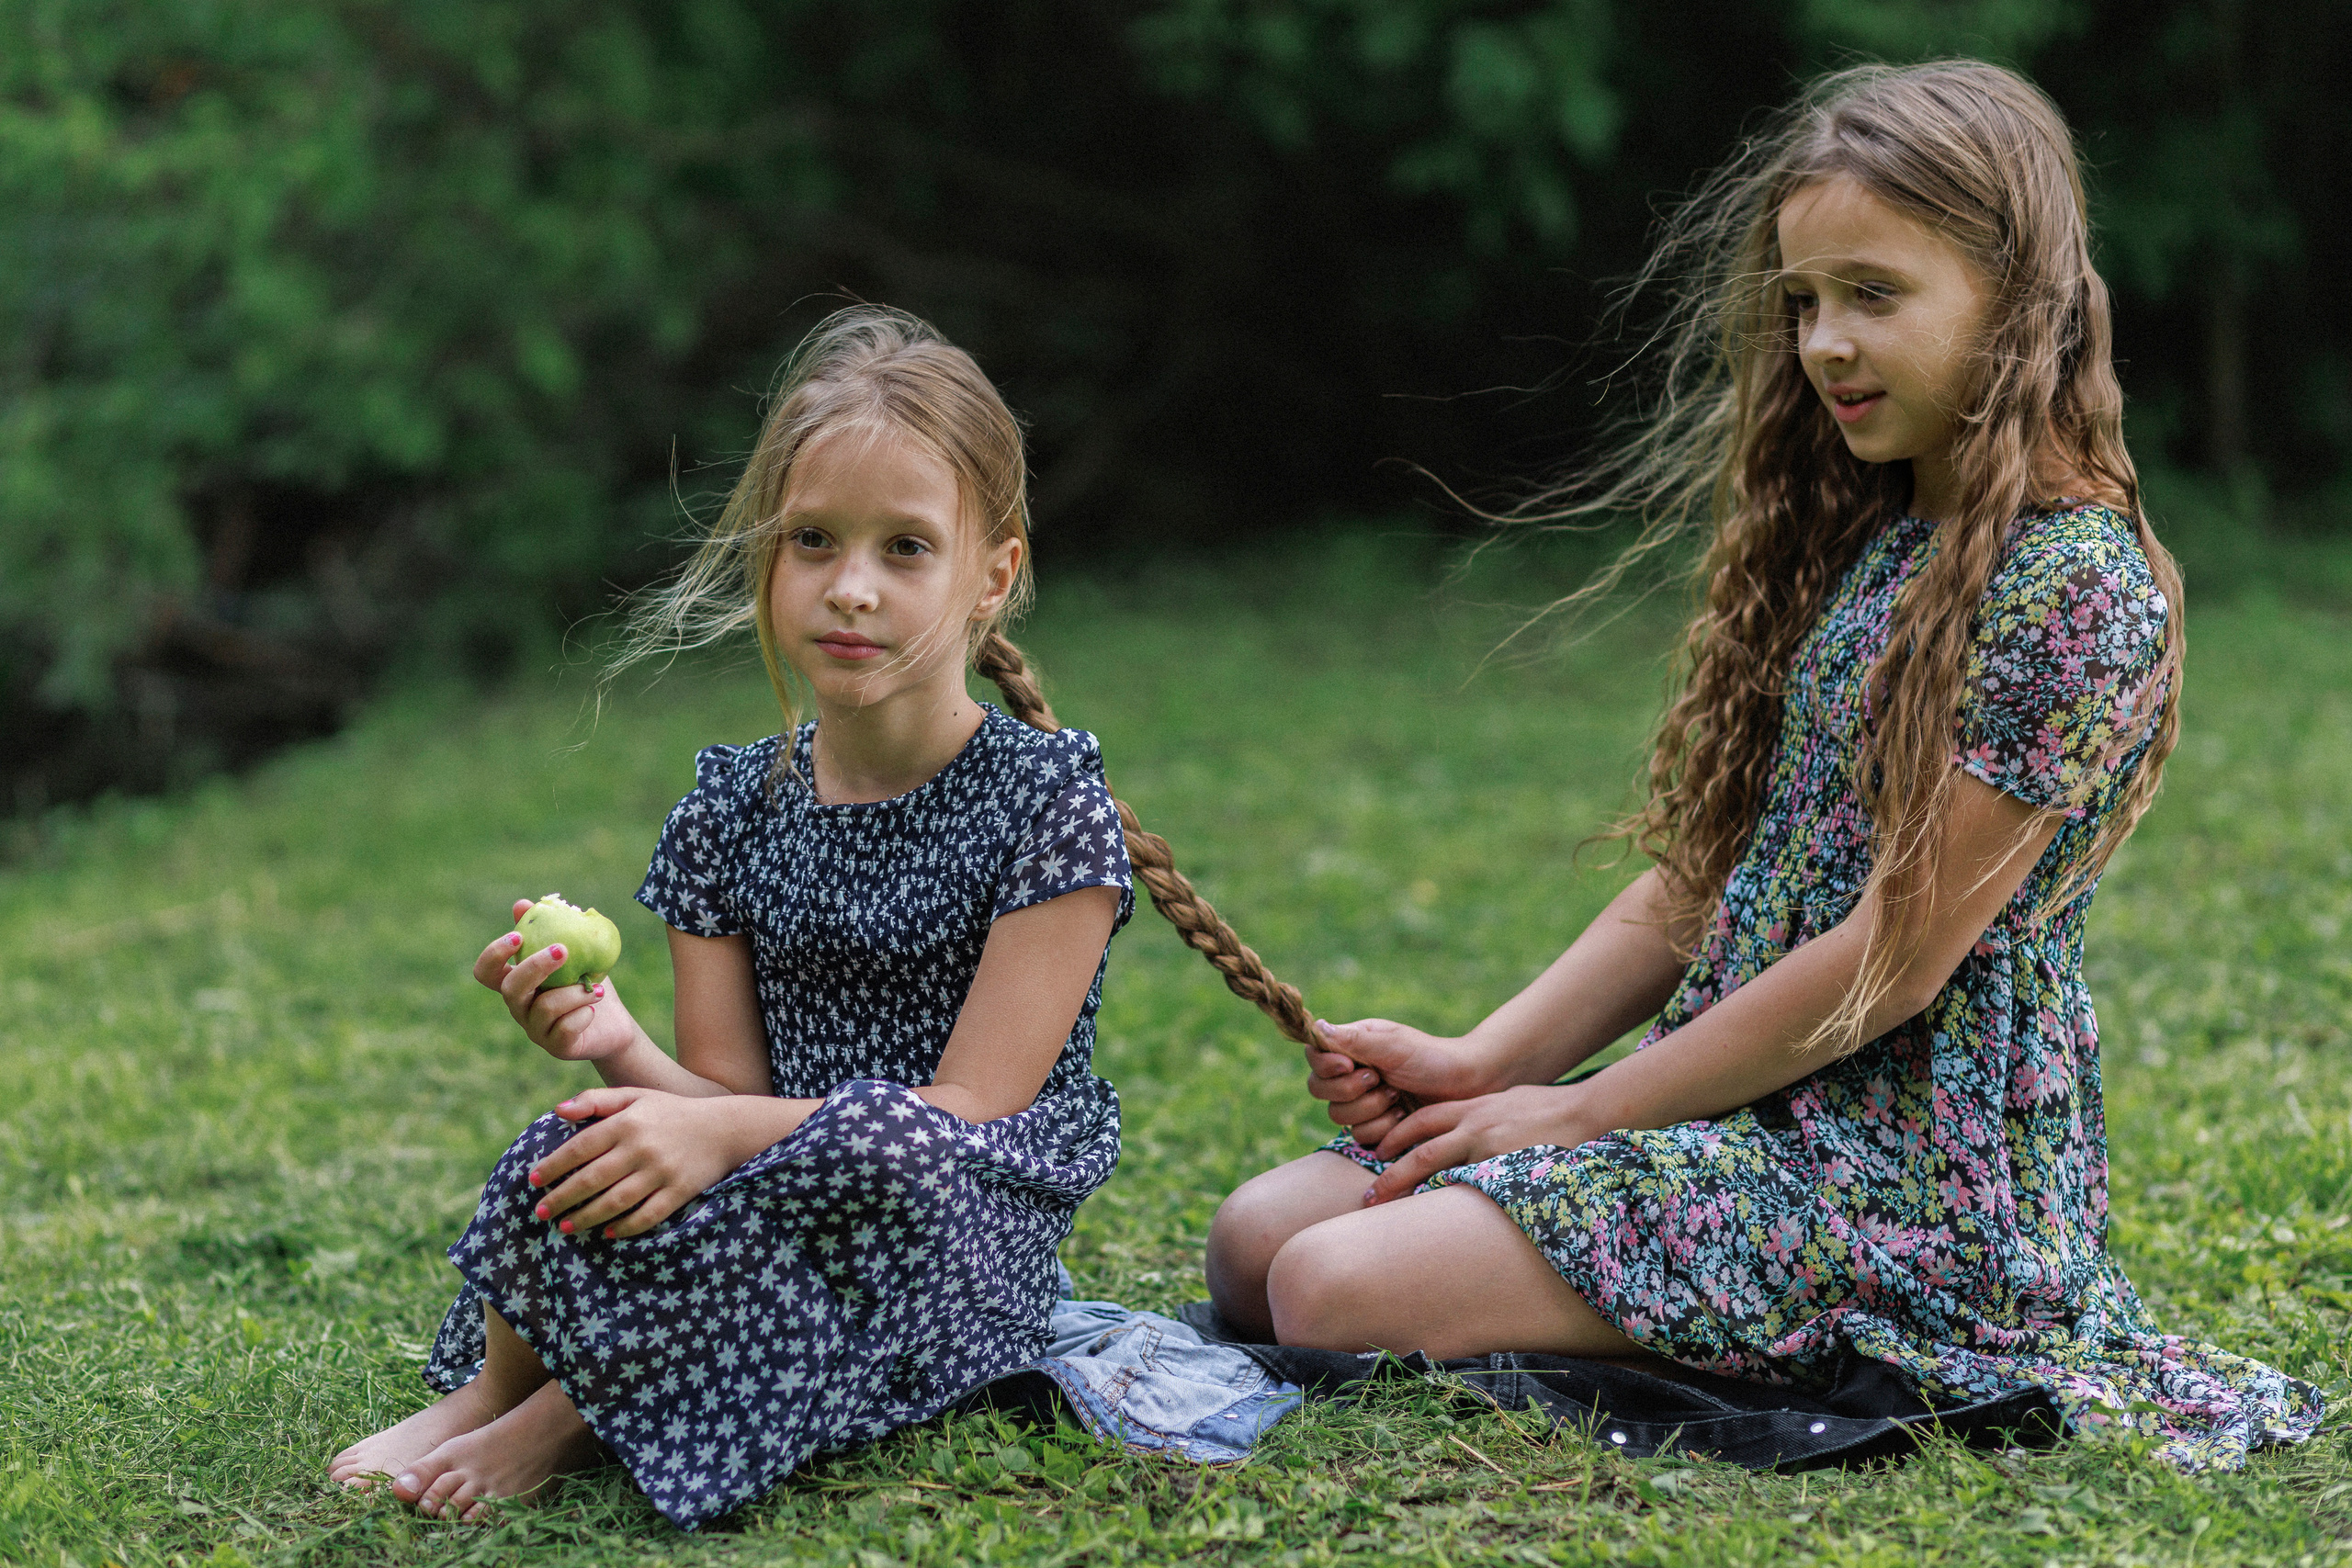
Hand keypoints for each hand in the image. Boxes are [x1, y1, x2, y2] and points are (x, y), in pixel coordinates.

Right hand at [473, 898, 634, 1062]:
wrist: (614, 1025)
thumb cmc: (587, 984)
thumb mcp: (573, 954)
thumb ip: (548, 931)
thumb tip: (522, 904)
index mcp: (518, 984)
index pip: (486, 972)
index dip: (494, 955)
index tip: (518, 936)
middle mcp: (520, 1008)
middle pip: (511, 989)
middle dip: (535, 966)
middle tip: (562, 949)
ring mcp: (536, 1030)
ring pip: (545, 1008)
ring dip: (574, 993)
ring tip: (599, 989)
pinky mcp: (557, 1047)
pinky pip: (564, 1030)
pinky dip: (583, 1015)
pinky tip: (594, 1009)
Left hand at [527, 1086, 746, 1238]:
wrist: (725, 1128)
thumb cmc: (671, 1112)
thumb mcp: (636, 1096)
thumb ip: (596, 1101)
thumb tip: (556, 1112)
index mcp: (628, 1122)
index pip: (580, 1147)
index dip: (553, 1166)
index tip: (533, 1180)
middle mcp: (642, 1148)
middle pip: (592, 1179)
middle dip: (562, 1198)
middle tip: (541, 1212)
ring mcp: (662, 1172)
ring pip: (615, 1201)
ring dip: (586, 1217)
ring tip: (566, 1227)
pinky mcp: (680, 1192)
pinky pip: (648, 1215)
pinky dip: (626, 1226)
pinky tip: (609, 1233)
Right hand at [1308, 1018, 1490, 1145]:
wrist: (1467, 1087)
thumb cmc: (1433, 1058)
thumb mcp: (1394, 1045)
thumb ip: (1354, 1041)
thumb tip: (1318, 1026)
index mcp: (1352, 1046)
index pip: (1314, 1056)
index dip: (1326, 1065)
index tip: (1349, 1065)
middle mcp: (1352, 1073)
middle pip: (1319, 1089)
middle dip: (1352, 1090)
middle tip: (1381, 1080)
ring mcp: (1362, 1102)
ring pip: (1339, 1116)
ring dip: (1372, 1108)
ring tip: (1398, 1097)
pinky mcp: (1376, 1127)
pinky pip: (1360, 1136)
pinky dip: (1384, 1127)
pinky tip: (1403, 1115)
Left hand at [1361, 1082, 1594, 1204]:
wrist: (1584, 1111)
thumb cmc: (1547, 1108)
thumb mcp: (1505, 1103)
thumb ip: (1480, 1117)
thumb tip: (1462, 1133)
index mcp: (1473, 1108)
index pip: (1422, 1121)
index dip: (1395, 1138)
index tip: (1377, 1156)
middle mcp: (1474, 1124)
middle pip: (1420, 1148)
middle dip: (1391, 1173)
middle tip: (1368, 1197)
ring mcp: (1489, 1146)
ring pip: (1437, 1166)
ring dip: (1408, 1188)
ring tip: (1388, 1210)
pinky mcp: (1506, 1166)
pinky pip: (1469, 1186)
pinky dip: (1448, 1199)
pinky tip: (1433, 1221)